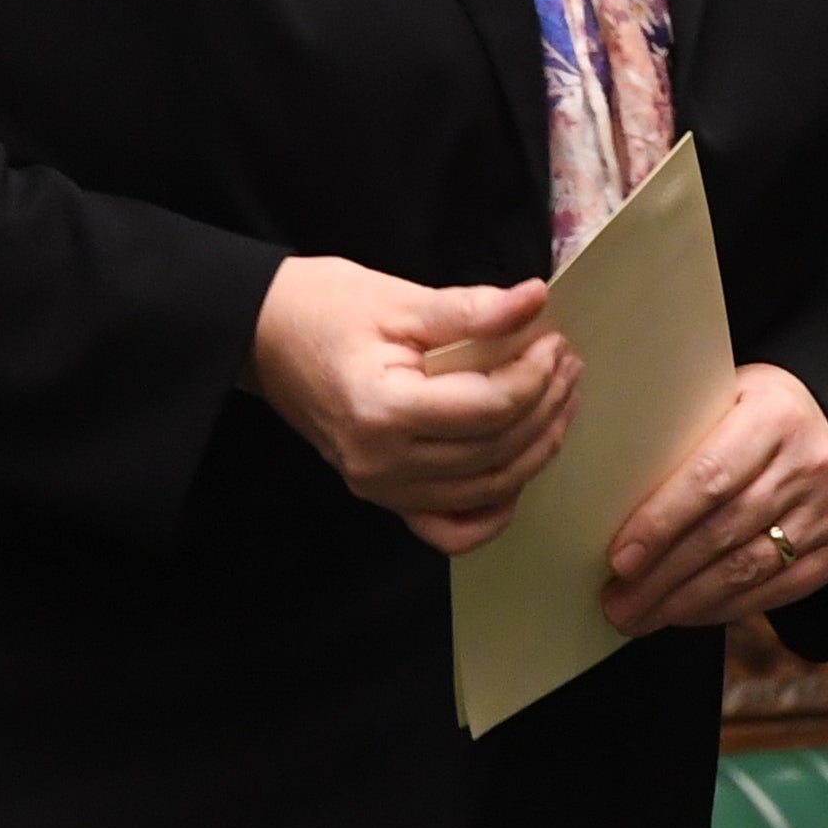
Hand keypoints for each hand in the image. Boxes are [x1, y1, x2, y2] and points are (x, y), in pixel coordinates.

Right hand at [251, 258, 576, 553]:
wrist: (261, 336)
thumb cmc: (322, 309)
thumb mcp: (397, 299)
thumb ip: (470, 309)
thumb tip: (535, 301)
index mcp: (383, 411)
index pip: (488, 409)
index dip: (534, 376)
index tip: (555, 340)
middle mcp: (381, 464)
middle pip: (495, 452)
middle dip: (545, 407)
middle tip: (567, 363)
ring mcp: (380, 488)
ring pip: (485, 489)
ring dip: (534, 448)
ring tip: (559, 400)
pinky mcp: (382, 495)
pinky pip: (449, 528)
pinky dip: (491, 511)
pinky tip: (517, 474)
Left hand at [598, 363, 827, 633]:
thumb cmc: (751, 413)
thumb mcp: (722, 399)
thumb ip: (680, 437)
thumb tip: (605, 499)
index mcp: (774, 415)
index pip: (710, 478)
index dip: (661, 523)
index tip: (619, 560)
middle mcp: (810, 464)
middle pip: (724, 533)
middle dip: (662, 577)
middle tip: (616, 604)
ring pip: (747, 569)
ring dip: (685, 602)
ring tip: (638, 617)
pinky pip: (775, 590)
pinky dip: (723, 608)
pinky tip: (684, 614)